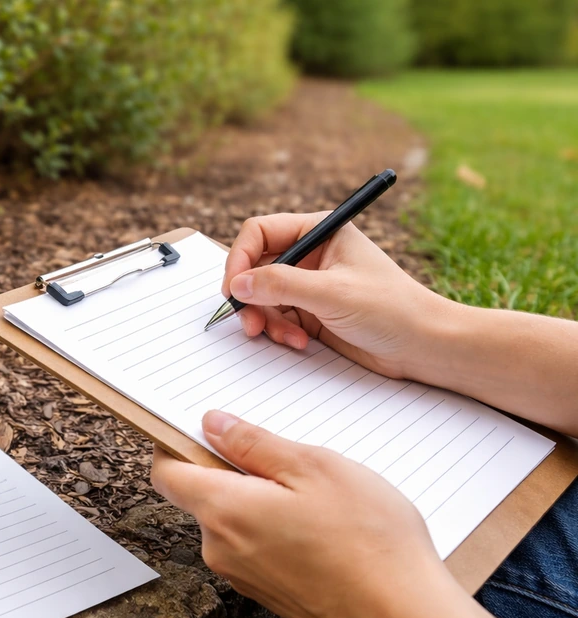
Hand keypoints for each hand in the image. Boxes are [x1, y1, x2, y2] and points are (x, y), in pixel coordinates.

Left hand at [151, 409, 456, 617]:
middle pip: (203, 494)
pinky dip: (277, 529)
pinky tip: (323, 528)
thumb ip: (255, 444)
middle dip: (235, 469)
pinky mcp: (268, 594)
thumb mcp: (316, 468)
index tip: (202, 427)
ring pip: (235, 520)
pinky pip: (257, 547)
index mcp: (224, 511)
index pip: (167, 473)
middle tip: (289, 459)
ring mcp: (243, 577)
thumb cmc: (369, 545)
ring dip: (262, 500)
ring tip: (318, 497)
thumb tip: (214, 425)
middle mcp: (221, 549)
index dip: (175, 443)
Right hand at [223, 213, 454, 379]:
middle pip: (255, 267)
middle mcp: (311, 254)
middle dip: (250, 296)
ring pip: (262, 296)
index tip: (234, 289)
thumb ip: (281, 285)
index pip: (260, 233)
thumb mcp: (331, 293)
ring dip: (265, 319)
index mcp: (320, 231)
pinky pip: (276, 318)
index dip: (240, 258)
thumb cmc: (392, 308)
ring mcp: (309, 284)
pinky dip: (279, 332)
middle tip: (249, 322)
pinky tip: (300, 343)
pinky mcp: (310, 312)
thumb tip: (238, 284)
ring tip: (283, 337)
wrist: (423, 346)